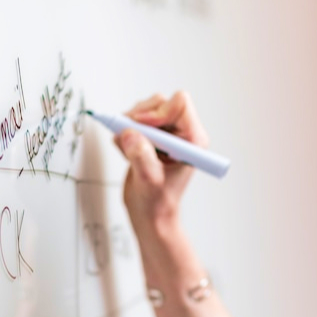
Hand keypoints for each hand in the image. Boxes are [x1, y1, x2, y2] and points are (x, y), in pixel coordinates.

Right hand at [113, 91, 209, 233]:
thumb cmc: (158, 203)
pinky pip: (134, 120)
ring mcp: (166, 134)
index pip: (180, 104)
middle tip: (128, 136)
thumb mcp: (149, 181)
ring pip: (146, 109)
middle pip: (160, 103)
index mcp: (192, 140)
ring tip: (127, 148)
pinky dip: (124, 132)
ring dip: (130, 125)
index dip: (157, 112)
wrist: (150, 213)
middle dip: (140, 117)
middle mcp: (182, 133)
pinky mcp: (152, 136)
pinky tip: (126, 151)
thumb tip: (130, 134)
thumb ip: (141, 157)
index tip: (141, 127)